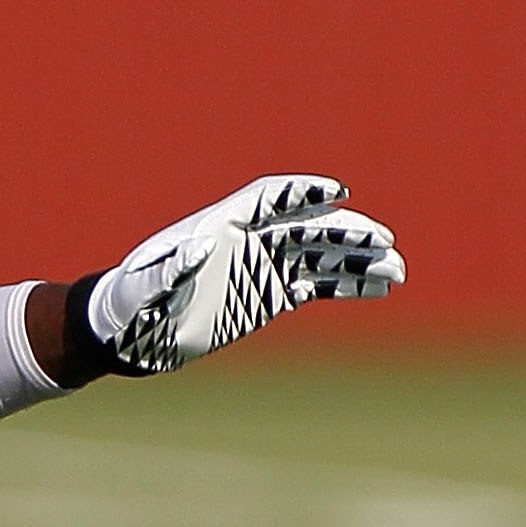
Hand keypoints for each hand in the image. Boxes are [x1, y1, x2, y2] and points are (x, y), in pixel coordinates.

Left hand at [83, 175, 402, 374]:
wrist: (128, 334)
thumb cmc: (129, 304)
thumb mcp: (145, 286)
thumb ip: (172, 267)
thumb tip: (202, 245)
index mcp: (221, 225)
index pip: (271, 198)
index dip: (305, 192)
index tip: (339, 194)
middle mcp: (248, 241)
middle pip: (308, 227)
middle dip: (347, 233)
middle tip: (385, 242)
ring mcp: (261, 268)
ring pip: (320, 257)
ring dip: (359, 260)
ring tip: (397, 269)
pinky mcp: (267, 297)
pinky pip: (316, 287)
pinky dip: (347, 286)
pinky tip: (379, 288)